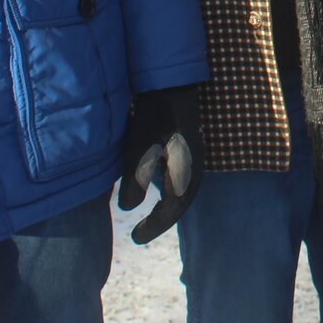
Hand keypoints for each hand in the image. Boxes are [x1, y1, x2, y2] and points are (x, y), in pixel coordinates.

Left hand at [116, 85, 202, 243]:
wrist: (171, 84)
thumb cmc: (154, 115)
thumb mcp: (139, 148)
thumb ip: (134, 180)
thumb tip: (127, 209)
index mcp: (187, 171)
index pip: (173, 210)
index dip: (154, 226)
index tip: (135, 239)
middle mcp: (195, 167)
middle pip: (181, 204)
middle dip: (162, 221)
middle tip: (140, 234)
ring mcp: (194, 157)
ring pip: (183, 192)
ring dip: (167, 208)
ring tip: (148, 219)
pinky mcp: (189, 149)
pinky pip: (182, 180)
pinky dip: (170, 193)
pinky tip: (157, 193)